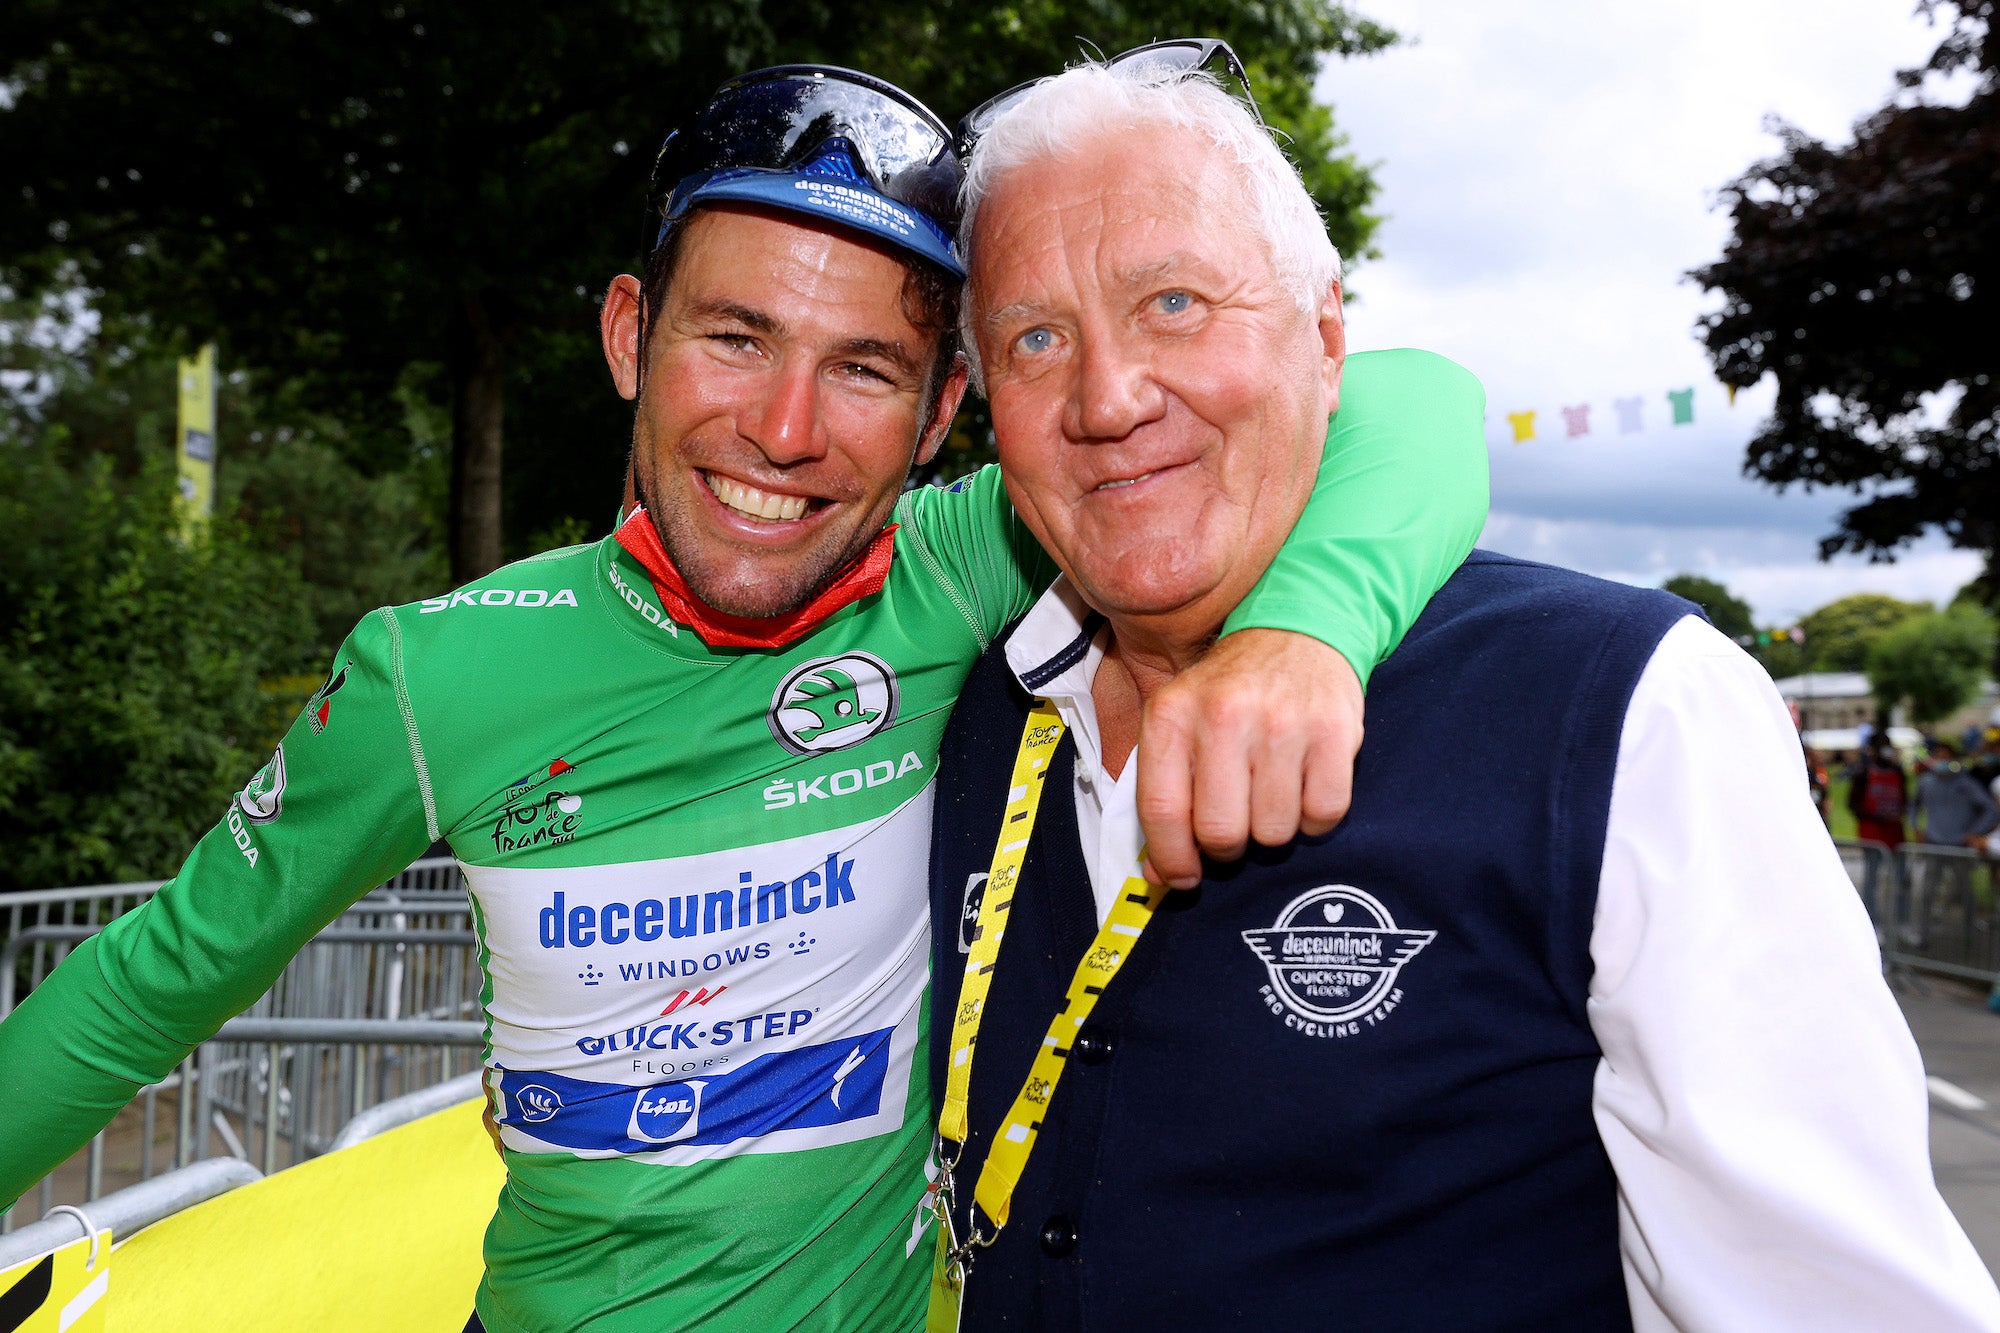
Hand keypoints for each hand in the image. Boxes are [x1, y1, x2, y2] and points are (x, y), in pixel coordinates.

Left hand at [1134, 629, 1362, 888]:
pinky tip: (1302, 786)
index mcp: (1172, 713)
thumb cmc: (1230, 692)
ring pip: (1275, 831)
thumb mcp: (1180, 723)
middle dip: (1228, 846)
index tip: (1184, 877)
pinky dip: (1314, 817)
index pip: (1162, 810)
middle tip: (1235, 826)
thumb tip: (1161, 877)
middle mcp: (1224, 715)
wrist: (1297, 631)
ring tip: (1269, 794)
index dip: (1172, 858)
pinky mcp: (1333, 731)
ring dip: (1272, 830)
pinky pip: (1323, 814)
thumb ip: (1164, 795)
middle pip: (1221, 832)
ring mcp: (1282, 723)